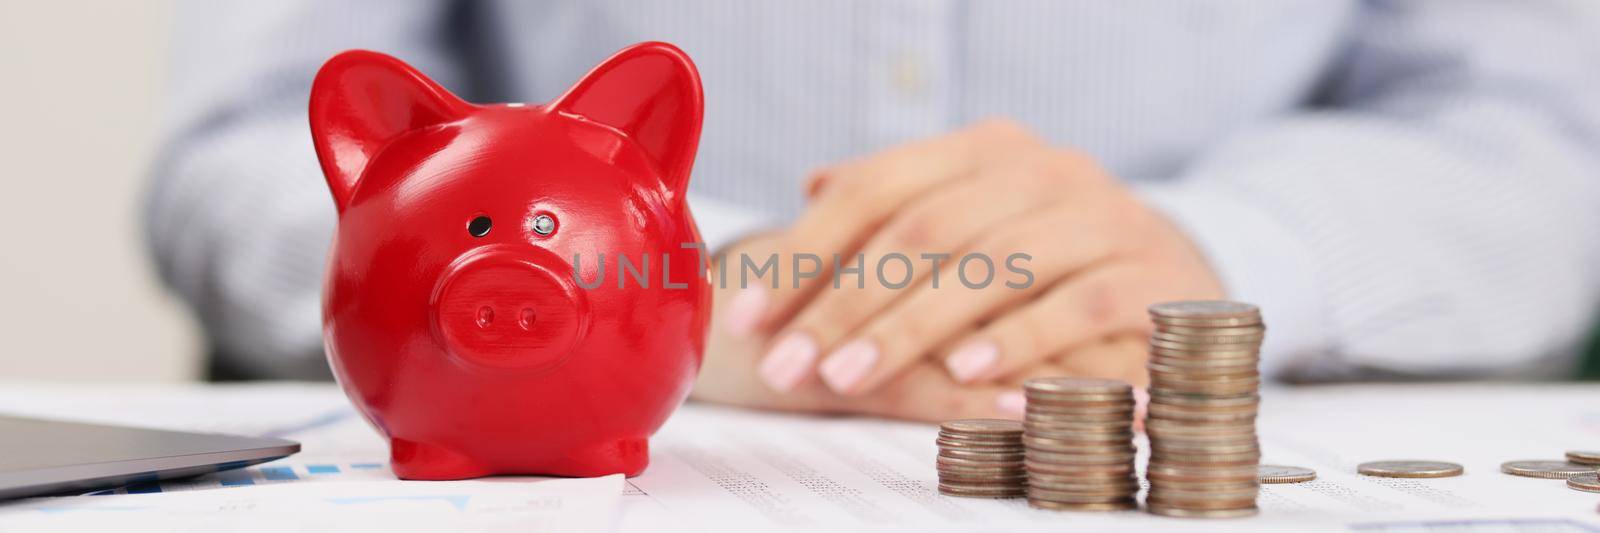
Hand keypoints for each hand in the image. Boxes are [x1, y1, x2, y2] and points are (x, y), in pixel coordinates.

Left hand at [731, 120, 1223, 394]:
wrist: (1180, 271)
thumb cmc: (1051, 257)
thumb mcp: (976, 218)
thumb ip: (900, 204)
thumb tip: (814, 183)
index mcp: (987, 148)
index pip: (876, 188)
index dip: (805, 252)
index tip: (750, 316)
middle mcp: (1044, 169)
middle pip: (924, 230)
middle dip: (843, 304)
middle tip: (786, 365)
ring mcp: (1102, 217)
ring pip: (991, 265)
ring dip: (910, 328)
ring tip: (848, 377)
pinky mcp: (1152, 274)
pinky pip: (1076, 304)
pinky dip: (1018, 339)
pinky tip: (965, 373)